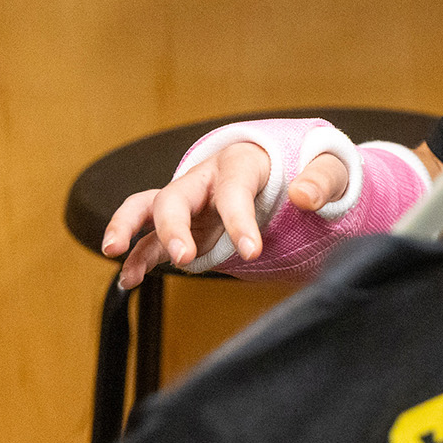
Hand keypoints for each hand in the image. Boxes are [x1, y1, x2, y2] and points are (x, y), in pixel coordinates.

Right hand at [100, 141, 349, 287]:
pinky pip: (151, 238)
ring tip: (115, 253)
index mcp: (240, 162)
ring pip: (148, 208)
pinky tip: (130, 281)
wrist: (287, 168)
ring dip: (128, 229)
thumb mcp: (327, 168)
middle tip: (184, 258)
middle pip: (176, 195)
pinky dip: (138, 257)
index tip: (253, 252)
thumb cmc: (305, 168)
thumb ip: (322, 180)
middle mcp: (206, 179)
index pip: (234, 191)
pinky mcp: (184, 225)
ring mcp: (191, 202)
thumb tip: (304, 196)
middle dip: (173, 226)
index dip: (239, 221)